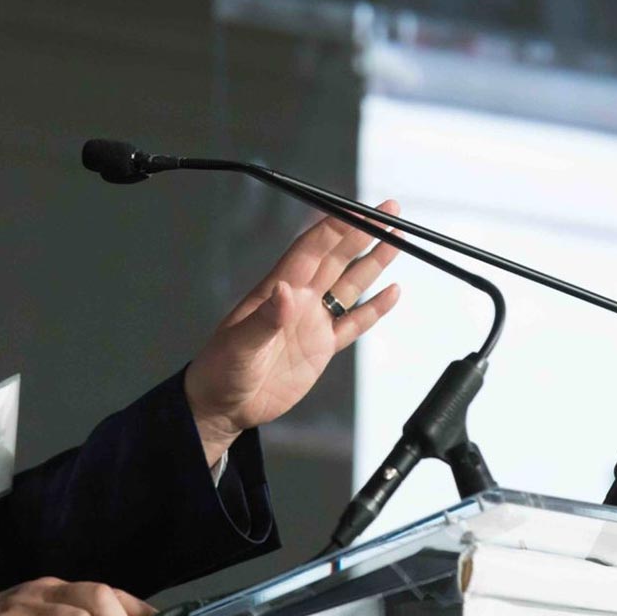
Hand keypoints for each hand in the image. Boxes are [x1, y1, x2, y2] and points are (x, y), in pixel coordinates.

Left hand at [183, 201, 403, 464]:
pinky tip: (391, 292)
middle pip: (337, 258)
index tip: (358, 209)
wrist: (223, 406)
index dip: (335, 227)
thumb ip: (266, 319)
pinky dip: (374, 309)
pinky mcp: (321, 348)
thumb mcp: (239, 345)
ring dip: (373, 263)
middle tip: (389, 211)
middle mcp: (298, 300)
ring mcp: (311, 322)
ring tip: (396, 241)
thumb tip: (285, 291)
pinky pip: (353, 324)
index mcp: (276, 290)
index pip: (311, 250)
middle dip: (363, 233)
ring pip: (349, 285)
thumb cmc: (220, 371)